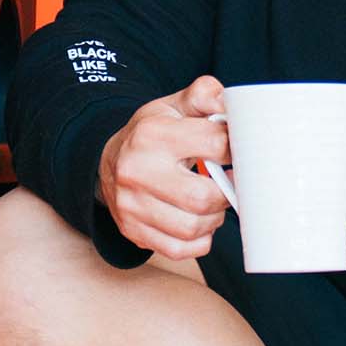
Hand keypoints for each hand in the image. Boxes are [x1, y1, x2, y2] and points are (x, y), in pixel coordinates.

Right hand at [96, 75, 233, 259]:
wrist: (108, 160)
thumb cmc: (151, 133)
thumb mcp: (173, 105)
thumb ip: (204, 95)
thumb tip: (228, 104)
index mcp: (153, 134)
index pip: (215, 144)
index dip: (236, 149)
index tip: (237, 152)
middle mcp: (138, 171)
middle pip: (203, 197)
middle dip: (226, 193)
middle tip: (228, 183)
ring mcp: (132, 206)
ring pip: (193, 228)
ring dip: (214, 218)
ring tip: (212, 202)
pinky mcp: (133, 231)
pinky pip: (180, 250)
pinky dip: (199, 241)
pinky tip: (198, 222)